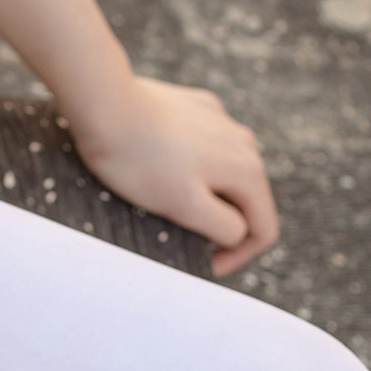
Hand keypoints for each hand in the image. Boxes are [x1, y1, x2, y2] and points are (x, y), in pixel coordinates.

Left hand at [69, 73, 277, 277]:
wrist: (107, 105)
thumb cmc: (140, 162)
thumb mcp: (184, 207)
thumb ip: (224, 227)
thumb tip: (237, 232)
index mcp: (248, 171)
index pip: (263, 229)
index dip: (237, 257)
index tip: (203, 265)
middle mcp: (245, 143)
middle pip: (246, 201)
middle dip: (221, 226)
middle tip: (181, 239)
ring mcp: (222, 122)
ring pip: (225, 174)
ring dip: (206, 196)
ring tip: (167, 203)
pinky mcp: (199, 109)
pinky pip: (206, 148)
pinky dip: (191, 166)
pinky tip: (160, 167)